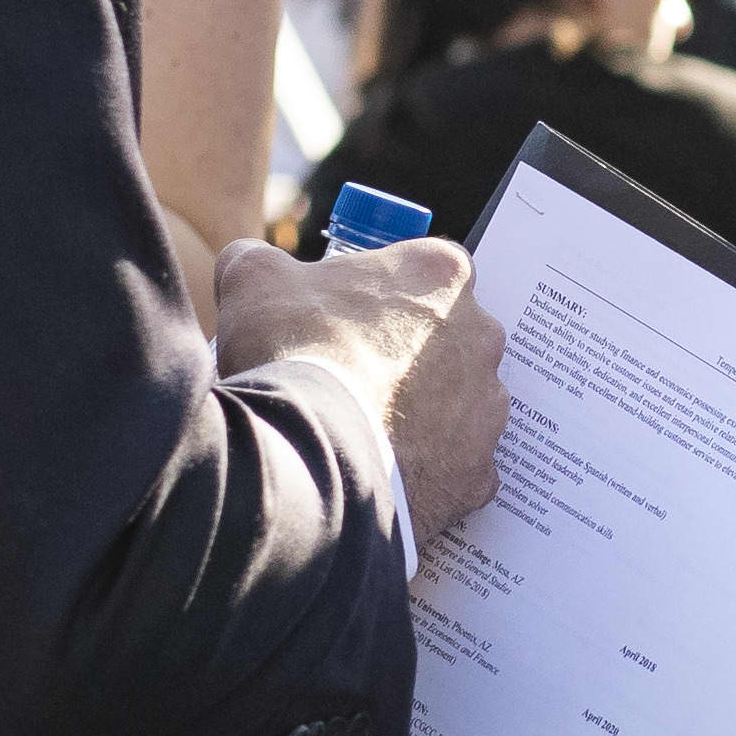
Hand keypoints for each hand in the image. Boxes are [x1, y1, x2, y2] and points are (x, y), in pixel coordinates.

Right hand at [213, 237, 516, 549]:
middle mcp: (482, 336)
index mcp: (442, 275)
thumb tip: (248, 261)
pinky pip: (456, 469)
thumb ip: (259, 260)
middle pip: (449, 339)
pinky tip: (383, 476)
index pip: (424, 273)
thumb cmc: (291, 352)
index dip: (383, 296)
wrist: (308, 455)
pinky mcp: (477, 473)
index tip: (349, 319)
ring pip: (457, 406)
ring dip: (421, 415)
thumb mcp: (254, 281)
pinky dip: (425, 473)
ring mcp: (486, 408)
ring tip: (364, 431)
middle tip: (355, 377)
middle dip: (408, 356)